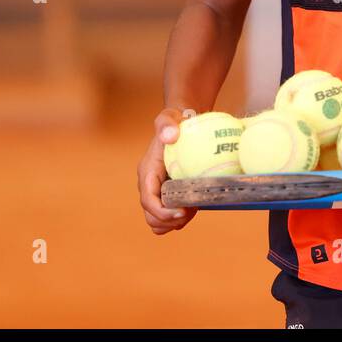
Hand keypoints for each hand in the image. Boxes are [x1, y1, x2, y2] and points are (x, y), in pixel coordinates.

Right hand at [138, 108, 197, 234]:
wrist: (178, 126)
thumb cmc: (173, 122)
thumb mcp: (169, 118)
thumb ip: (167, 124)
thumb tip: (170, 136)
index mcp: (147, 172)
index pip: (148, 200)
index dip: (162, 212)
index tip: (182, 212)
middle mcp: (149, 186)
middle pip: (151, 217)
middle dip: (171, 221)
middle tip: (192, 210)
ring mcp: (157, 193)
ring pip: (158, 223)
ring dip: (175, 223)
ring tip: (193, 209)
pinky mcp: (167, 196)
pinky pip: (168, 219)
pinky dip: (179, 220)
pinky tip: (194, 206)